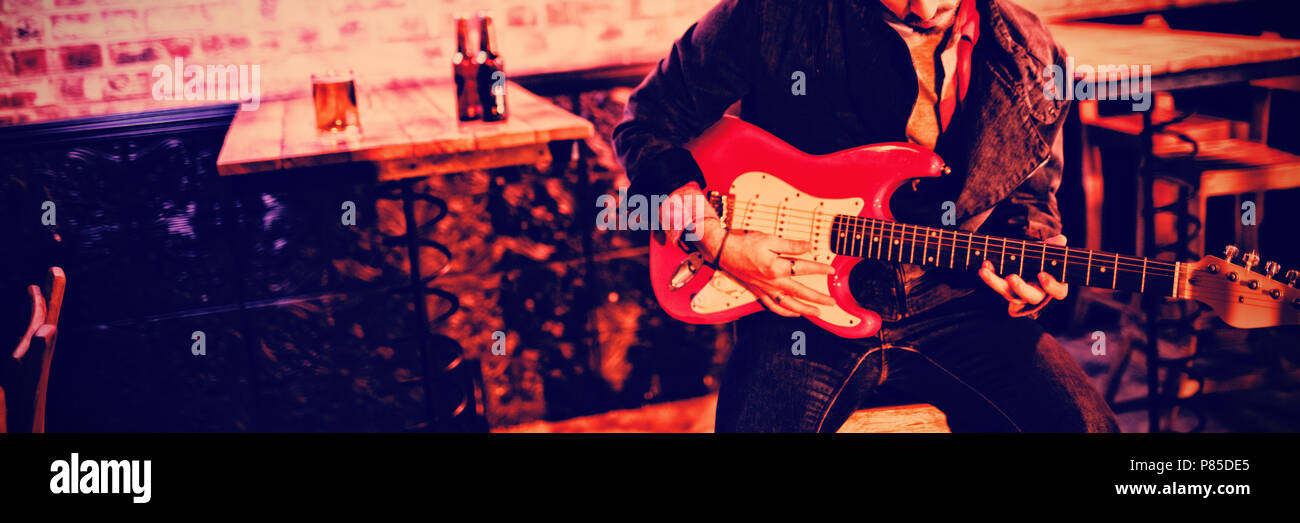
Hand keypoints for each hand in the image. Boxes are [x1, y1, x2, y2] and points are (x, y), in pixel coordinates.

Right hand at [664, 184, 835, 317]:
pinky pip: (773, 307)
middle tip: (831, 302)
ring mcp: (765, 290)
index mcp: (776, 268)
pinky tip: (794, 314)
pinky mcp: (758, 292)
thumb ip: (791, 245)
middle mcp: (772, 282)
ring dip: (804, 310)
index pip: (804, 269)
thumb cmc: (744, 243)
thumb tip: (809, 246)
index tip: (832, 270)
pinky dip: (785, 312)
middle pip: (800, 293)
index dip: (820, 269)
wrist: (722, 251)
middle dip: (818, 298)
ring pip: (788, 305)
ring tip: (818, 313)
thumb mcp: (769, 239)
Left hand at [978, 235, 1068, 316]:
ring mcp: (1020, 295)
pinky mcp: (1005, 290)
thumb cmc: (1043, 258)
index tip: (1042, 275)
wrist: (1027, 261)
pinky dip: (989, 276)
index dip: (1051, 286)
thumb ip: (1054, 246)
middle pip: (1031, 297)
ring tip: (985, 270)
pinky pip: (996, 286)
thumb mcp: (1048, 251)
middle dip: (1020, 288)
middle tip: (1011, 277)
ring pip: (1008, 293)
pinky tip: (984, 266)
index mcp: (1054, 286)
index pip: (1058, 292)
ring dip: (995, 282)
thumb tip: (1060, 239)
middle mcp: (1037, 294)